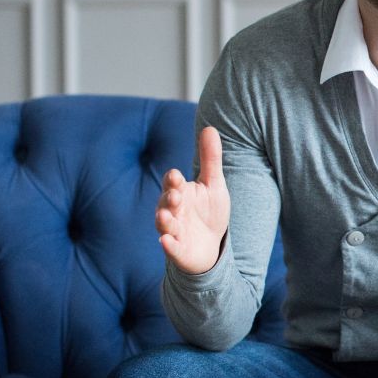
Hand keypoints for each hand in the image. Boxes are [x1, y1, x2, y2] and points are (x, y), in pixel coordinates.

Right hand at [155, 126, 230, 273]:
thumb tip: (209, 127)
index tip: (176, 175)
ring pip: (165, 225)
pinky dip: (168, 245)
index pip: (172, 183)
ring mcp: (174, 231)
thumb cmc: (209, 211)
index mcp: (180, 192)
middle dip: (168, 199)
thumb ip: (210, 158)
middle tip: (175, 196)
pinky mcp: (178, 249)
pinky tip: (166, 241)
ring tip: (165, 217)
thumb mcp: (213, 184)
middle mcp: (173, 211)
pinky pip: (171, 248)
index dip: (173, 180)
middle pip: (166, 203)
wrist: (211, 244)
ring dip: (164, 221)